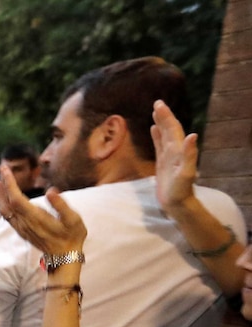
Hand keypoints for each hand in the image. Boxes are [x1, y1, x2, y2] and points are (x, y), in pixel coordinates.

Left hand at [0, 165, 86, 253]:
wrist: (65, 258)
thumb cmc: (72, 236)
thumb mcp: (73, 220)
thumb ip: (61, 205)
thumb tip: (50, 190)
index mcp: (36, 219)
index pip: (16, 199)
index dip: (9, 184)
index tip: (5, 169)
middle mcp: (25, 224)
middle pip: (8, 203)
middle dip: (3, 185)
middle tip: (2, 168)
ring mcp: (22, 229)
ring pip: (5, 211)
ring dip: (0, 195)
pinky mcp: (22, 231)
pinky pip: (8, 217)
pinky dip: (3, 205)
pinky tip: (3, 197)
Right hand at [151, 99, 197, 214]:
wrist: (178, 204)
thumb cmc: (181, 191)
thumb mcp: (186, 174)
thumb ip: (189, 155)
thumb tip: (192, 136)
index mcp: (179, 151)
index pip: (173, 129)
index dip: (167, 117)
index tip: (159, 104)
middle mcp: (175, 151)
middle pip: (169, 129)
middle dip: (164, 116)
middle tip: (156, 103)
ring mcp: (169, 156)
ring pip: (165, 135)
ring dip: (161, 123)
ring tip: (155, 112)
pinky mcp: (163, 163)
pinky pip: (159, 145)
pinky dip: (157, 136)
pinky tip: (153, 129)